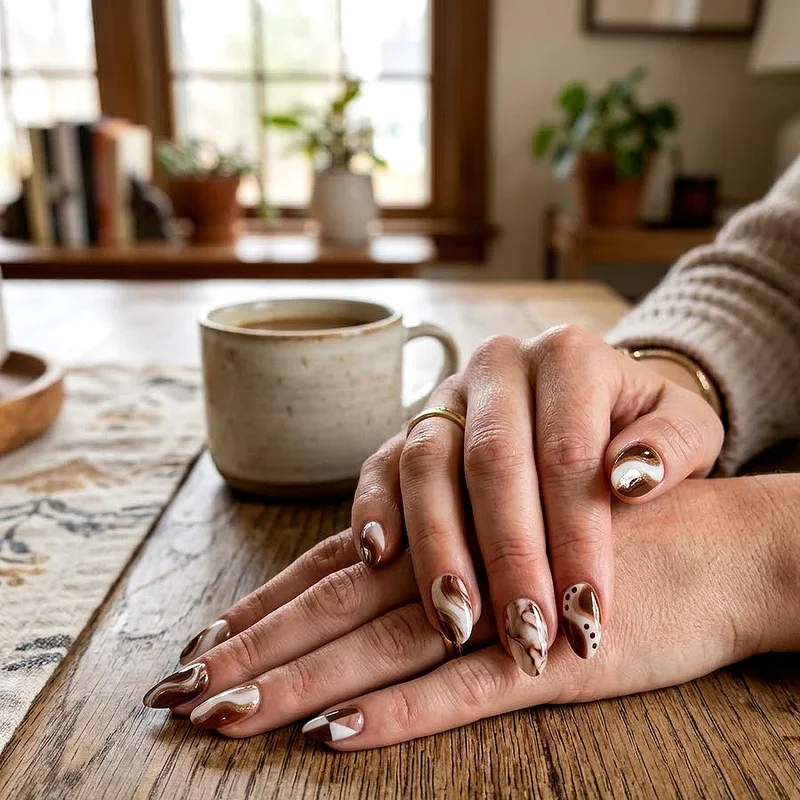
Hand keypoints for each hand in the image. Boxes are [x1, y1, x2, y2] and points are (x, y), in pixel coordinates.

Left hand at [141, 474, 798, 748]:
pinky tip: (340, 734)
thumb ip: (448, 547)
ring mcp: (499, 613)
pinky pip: (462, 691)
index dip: (267, 604)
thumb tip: (370, 569)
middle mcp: (455, 563)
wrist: (714, 545)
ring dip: (300, 683)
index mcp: (444, 533)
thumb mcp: (517, 528)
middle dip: (256, 650)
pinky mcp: (548, 663)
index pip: (334, 569)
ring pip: (378, 649)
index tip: (204, 639)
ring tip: (231, 716)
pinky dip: (400, 713)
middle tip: (183, 691)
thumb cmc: (611, 536)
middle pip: (336, 609)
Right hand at [353, 326, 723, 671]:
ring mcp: (447, 394)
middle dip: (506, 556)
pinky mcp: (412, 424)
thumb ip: (671, 445)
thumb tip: (630, 477)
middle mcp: (498, 365)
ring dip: (437, 546)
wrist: (590, 399)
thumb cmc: (640, 426)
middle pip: (492, 460)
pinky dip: (375, 508)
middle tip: (522, 634)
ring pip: (427, 462)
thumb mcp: (684, 426)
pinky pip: (382, 461)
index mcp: (568, 356)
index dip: (575, 539)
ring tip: (453, 618)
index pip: (568, 453)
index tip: (586, 616)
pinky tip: (379, 558)